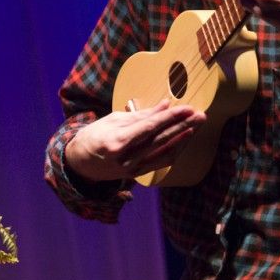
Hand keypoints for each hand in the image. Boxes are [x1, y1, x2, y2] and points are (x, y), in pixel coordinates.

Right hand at [66, 101, 205, 180]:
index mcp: (116, 141)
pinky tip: (184, 140)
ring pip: (164, 152)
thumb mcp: (112, 120)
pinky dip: (174, 150)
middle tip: (200, 115)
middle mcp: (126, 158)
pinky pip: (160, 162)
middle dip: (183, 126)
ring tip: (196, 125)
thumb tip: (165, 105)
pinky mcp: (137, 175)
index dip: (170, 117)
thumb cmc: (93, 137)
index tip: (187, 108)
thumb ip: (140, 115)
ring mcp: (132, 169)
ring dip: (183, 138)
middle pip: (161, 140)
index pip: (149, 127)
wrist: (79, 164)